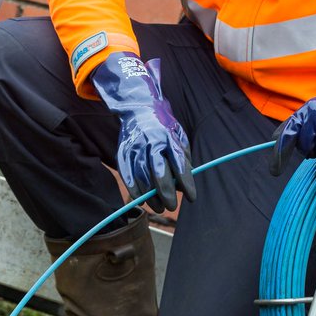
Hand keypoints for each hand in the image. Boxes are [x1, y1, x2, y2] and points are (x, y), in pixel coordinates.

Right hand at [92, 52, 194, 212]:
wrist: (140, 108)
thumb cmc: (165, 127)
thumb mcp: (179, 136)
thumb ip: (183, 158)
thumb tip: (183, 185)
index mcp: (169, 136)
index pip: (179, 163)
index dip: (186, 182)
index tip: (192, 197)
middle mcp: (151, 141)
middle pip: (158, 172)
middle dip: (165, 193)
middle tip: (171, 207)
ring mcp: (135, 146)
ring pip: (142, 177)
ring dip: (149, 196)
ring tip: (158, 206)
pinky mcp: (123, 151)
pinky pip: (126, 174)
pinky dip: (133, 189)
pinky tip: (140, 198)